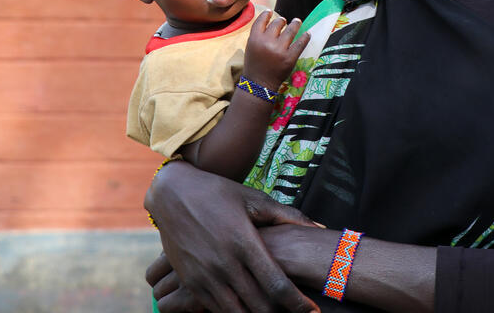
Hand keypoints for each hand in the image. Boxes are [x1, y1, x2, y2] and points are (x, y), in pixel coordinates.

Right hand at [146, 160, 320, 312]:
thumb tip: (320, 227)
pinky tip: (247, 308)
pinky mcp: (190, 282)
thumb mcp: (255, 199)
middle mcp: (224, 264)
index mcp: (245, 243)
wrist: (173, 193)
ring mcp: (205, 276)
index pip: (277, 285)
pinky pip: (215, 309)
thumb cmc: (220, 193)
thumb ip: (289, 216)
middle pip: (260, 305)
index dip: (297, 304)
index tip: (312, 311)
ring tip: (273, 311)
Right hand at [244, 10, 309, 90]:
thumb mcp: (251, 47)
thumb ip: (259, 34)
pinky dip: (305, 37)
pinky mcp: (290, 58)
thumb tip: (272, 20)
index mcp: (255, 39)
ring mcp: (279, 50)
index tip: (270, 12)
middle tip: (285, 21)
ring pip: (291, 30)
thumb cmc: (255, 64)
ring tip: (297, 21)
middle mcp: (267, 42)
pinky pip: (300, 43)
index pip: (262, 20)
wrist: (258, 84)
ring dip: (295, 24)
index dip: (266, 14)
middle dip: (282, 21)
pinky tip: (307, 34)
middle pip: (278, 23)